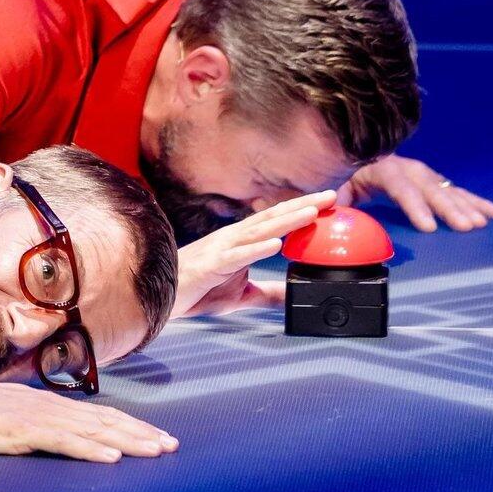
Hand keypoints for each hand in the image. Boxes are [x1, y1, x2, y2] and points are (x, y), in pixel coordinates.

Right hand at [0, 378, 177, 462]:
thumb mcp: (11, 417)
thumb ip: (37, 424)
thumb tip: (60, 434)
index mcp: (48, 403)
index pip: (99, 414)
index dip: (131, 424)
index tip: (157, 436)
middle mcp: (50, 406)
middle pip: (105, 419)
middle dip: (140, 432)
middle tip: (172, 445)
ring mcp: (38, 417)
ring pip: (93, 429)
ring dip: (127, 440)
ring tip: (155, 451)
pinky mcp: (23, 431)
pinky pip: (63, 442)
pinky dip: (90, 449)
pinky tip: (111, 457)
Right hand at [172, 190, 336, 317]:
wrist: (160, 296)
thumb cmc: (195, 291)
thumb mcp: (240, 295)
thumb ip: (266, 293)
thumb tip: (290, 296)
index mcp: (239, 242)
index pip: (275, 222)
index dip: (300, 211)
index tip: (328, 203)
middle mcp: (233, 238)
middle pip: (273, 218)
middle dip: (302, 205)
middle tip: (332, 195)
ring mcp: (222, 249)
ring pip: (260, 230)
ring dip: (287, 220)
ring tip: (312, 211)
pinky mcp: (212, 265)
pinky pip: (238, 255)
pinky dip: (257, 248)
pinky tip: (276, 244)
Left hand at [337, 155, 492, 232]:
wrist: (338, 162)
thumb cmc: (334, 181)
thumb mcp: (329, 191)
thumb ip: (333, 204)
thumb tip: (334, 220)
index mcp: (375, 167)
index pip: (397, 184)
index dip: (414, 205)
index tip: (429, 227)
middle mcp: (401, 166)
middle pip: (427, 185)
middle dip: (448, 207)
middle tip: (467, 227)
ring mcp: (417, 172)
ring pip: (444, 187)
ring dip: (466, 204)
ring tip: (485, 221)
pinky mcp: (427, 180)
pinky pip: (453, 190)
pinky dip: (473, 201)